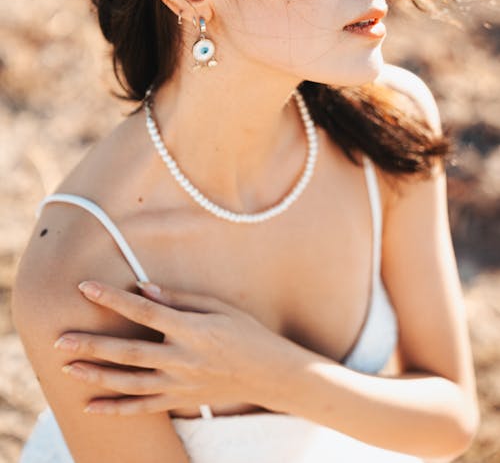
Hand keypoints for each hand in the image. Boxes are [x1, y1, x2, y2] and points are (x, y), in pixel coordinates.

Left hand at [54, 280, 289, 414]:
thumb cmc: (245, 332)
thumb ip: (179, 300)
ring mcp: (179, 385)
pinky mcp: (179, 401)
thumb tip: (143, 289)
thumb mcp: (218, 307)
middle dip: (92, 345)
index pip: (144, 313)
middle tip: (60, 338)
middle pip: (128, 353)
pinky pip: (142, 408)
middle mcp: (181, 360)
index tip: (86, 287)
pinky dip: (115, 409)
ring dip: (96, 376)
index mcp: (191, 330)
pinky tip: (91, 406)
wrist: (269, 374)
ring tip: (67, 369)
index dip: (113, 299)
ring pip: (129, 383)